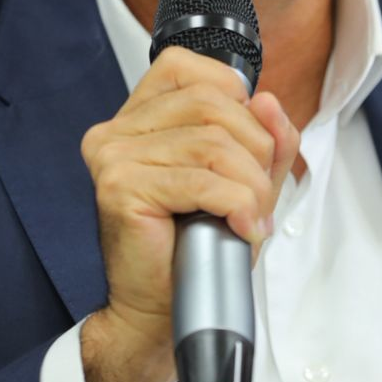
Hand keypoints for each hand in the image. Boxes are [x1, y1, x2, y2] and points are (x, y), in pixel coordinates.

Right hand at [78, 46, 299, 381]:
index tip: (248, 145)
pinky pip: (202, 181)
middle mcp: (117, 130)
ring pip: (212, 142)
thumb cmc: (196, 249)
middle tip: (258, 194)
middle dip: (255, 148)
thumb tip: (267, 100)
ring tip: (252, 218)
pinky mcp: (121, 188)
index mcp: (138, 117)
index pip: (189, 68)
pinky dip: (237, 205)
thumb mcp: (246, 180)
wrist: (160, 312)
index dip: (235, 99)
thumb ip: (265, 138)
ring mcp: (114, 157)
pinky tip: (241, 228)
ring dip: (250, 184)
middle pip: (211, 103)